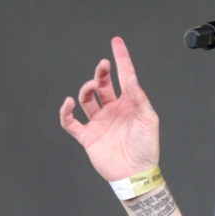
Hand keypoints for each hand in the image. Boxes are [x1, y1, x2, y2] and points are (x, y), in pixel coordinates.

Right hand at [59, 37, 159, 181]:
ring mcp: (99, 122)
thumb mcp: (148, 120)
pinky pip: (71, 122)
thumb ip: (138, 98)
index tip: (116, 42)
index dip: (121, 58)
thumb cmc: (146, 148)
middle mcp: (113, 110)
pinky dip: (66, 113)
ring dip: (86, 89)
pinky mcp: (88, 136)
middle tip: (102, 64)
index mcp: (130, 104)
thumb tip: (130, 78)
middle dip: (101, 72)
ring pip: (87, 99)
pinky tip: (69, 103)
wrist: (135, 173)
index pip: (125, 75)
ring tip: (90, 86)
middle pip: (103, 84)